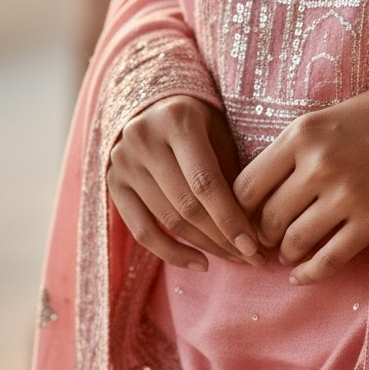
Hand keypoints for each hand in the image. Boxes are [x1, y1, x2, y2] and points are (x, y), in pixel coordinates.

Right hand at [106, 95, 261, 271]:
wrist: (156, 106)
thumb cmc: (202, 123)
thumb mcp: (222, 134)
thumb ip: (233, 174)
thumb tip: (256, 228)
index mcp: (177, 120)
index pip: (205, 182)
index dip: (230, 219)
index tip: (254, 247)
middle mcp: (143, 138)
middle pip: (186, 205)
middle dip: (223, 238)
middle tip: (252, 258)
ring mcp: (122, 161)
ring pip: (167, 220)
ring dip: (205, 246)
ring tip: (234, 258)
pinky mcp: (113, 183)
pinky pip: (141, 230)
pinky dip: (172, 252)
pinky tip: (200, 263)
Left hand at [233, 83, 368, 284]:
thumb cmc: (362, 121)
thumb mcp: (316, 124)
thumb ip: (284, 157)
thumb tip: (247, 204)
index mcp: (301, 136)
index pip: (247, 186)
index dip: (238, 210)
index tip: (242, 218)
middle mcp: (321, 165)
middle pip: (268, 217)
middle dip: (261, 235)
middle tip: (264, 239)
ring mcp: (348, 195)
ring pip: (295, 241)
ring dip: (284, 253)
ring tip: (285, 252)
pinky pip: (329, 260)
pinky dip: (308, 274)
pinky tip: (298, 275)